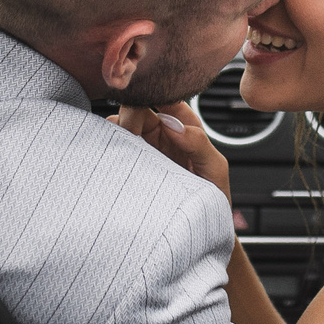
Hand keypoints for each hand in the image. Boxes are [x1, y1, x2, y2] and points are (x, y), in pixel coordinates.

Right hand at [111, 100, 229, 200]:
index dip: (152, 94)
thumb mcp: (214, 169)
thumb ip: (199, 143)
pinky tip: (112, 154)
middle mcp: (163, 132)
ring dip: (117, 131)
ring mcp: (145, 147)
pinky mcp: (131, 164)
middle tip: (129, 136)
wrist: (199, 229)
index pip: (164, 96)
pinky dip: (109, 145)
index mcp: (185, 125)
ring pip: (121, 125)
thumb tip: (173, 125)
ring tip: (121, 148)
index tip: (143, 105)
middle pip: (137, 108)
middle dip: (129, 115)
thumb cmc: (213, 198)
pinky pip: (115, 146)